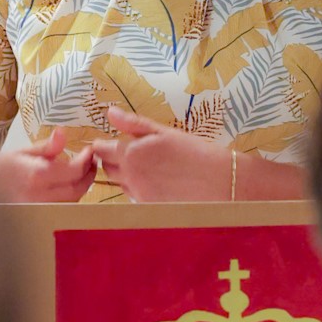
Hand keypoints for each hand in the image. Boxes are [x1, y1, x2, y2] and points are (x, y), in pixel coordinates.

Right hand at [0, 128, 95, 202]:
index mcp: (36, 175)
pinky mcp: (36, 218)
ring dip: (80, 187)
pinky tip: (66, 186)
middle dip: (88, 176)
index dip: (86, 162)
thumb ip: (47, 147)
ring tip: (81, 172)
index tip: (89, 152)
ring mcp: (38, 210)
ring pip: (70, 202)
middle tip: (91, 163)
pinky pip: (60, 209)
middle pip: (76, 190)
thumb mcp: (22, 151)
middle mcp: (39, 196)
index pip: (73, 171)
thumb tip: (63, 133)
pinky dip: (68, 197)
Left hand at [90, 106, 229, 201]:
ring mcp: (138, 195)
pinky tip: (157, 181)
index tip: (110, 141)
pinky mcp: (147, 209)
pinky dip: (138, 188)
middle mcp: (130, 177)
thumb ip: (133, 123)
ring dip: (125, 175)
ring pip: (120, 183)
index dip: (104, 145)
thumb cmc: (194, 152)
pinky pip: (133, 196)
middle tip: (132, 152)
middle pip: (107, 168)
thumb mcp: (164, 132)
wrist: (219, 182)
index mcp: (131, 154)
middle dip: (113, 160)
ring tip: (149, 166)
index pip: (101, 150)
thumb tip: (110, 112)